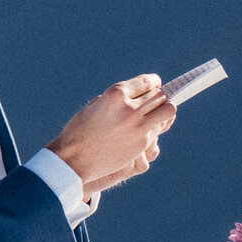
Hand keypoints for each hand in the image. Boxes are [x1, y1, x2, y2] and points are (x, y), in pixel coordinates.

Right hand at [49, 75, 175, 186]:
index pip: (147, 82)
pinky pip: (158, 129)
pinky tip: (147, 129)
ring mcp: (138, 127)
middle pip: (159, 95)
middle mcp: (130, 108)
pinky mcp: (142, 143)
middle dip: (158, 97)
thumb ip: (120, 99)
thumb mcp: (97, 105)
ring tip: (157, 114)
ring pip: (167, 111)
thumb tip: (142, 95)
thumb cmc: (81, 130)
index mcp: (116, 94)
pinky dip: (155, 127)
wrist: (74, 159)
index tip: (156, 84)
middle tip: (155, 101)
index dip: (154, 82)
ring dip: (164, 111)